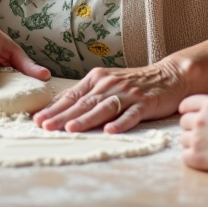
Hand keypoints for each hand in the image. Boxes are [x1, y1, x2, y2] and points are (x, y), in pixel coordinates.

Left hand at [33, 60, 187, 133]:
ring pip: (103, 108)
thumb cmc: (135, 83)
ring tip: (71, 128)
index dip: (54, 108)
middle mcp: (109, 85)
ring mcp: (127, 94)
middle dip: (62, 116)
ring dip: (87, 119)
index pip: (72, 96)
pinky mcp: (144, 104)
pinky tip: (111, 130)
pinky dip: (121, 122)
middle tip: (45, 126)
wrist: (169, 76)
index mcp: (97, 79)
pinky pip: (131, 115)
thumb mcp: (107, 83)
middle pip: (83, 103)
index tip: (37, 119)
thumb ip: (87, 94)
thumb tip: (60, 106)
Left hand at [179, 94, 207, 173]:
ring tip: (204, 147)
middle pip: (184, 121)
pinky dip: (191, 156)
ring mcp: (196, 138)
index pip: (188, 103)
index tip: (185, 112)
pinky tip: (201, 158)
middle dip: (190, 126)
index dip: (185, 108)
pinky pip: (185, 155)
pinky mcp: (196, 156)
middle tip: (200, 133)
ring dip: (191, 142)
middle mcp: (200, 119)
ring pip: (184, 139)